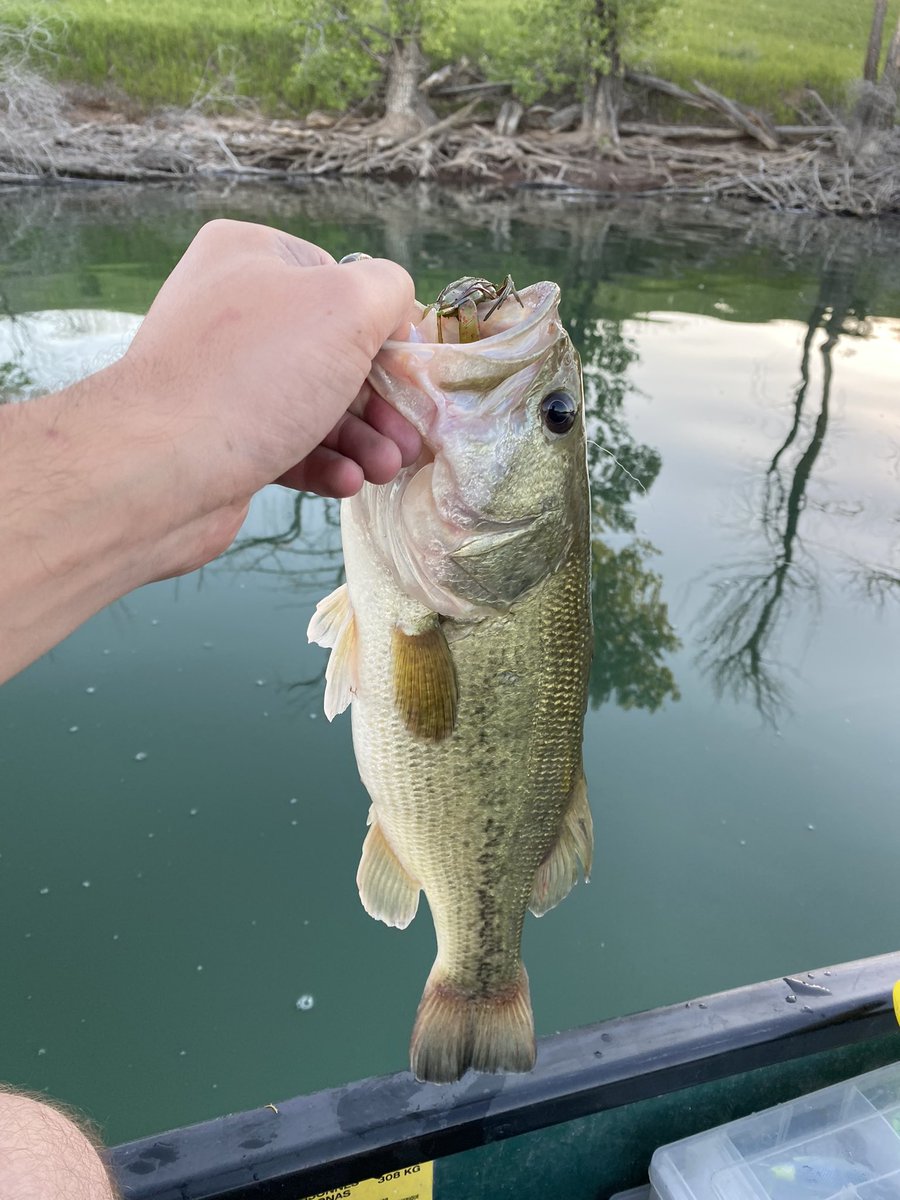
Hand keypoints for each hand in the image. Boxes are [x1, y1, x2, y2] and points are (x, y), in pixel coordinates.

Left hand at [0, 220, 422, 682]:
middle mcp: (230, 310)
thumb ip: (386, 290)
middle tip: (409, 438)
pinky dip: (323, 462)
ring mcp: (221, 377)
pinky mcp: (219, 439)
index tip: (408, 371)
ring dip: (361, 439)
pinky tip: (347, 482)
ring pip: (314, 404)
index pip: (338, 280)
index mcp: (250, 257)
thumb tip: (395, 304)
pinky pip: (286, 443)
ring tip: (386, 470)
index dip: (381, 327)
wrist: (160, 467)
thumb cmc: (257, 373)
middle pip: (332, 351)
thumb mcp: (346, 307)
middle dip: (379, 401)